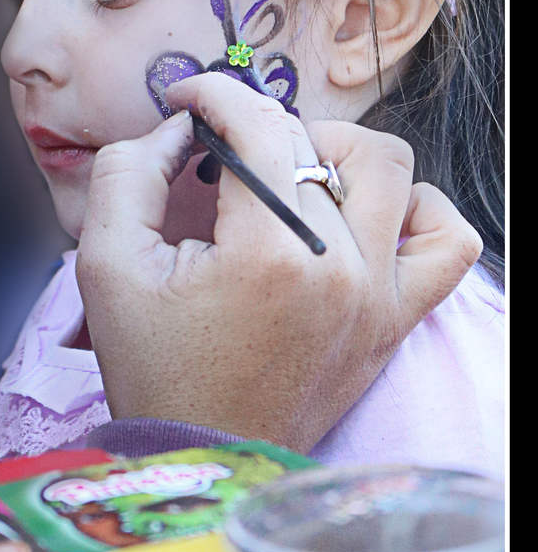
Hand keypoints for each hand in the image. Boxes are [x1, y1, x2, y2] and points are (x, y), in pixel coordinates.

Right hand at [75, 73, 482, 451]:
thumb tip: (174, 130)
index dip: (215, 95)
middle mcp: (340, 268)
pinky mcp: (396, 319)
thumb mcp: (104, 266)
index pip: (260, 126)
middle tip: (221, 152)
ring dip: (337, 154)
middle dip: (259, 125)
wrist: (202, 455)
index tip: (186, 102)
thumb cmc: (153, 368)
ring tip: (291, 178)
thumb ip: (128, 174)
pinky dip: (416, 211)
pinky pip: (447, 241)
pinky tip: (362, 217)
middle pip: (316, 142)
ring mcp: (379, 295)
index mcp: (268, 253)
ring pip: (391, 170)